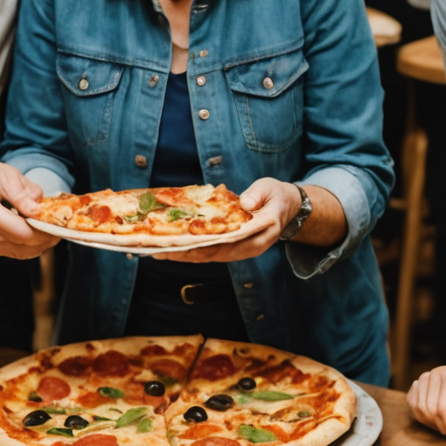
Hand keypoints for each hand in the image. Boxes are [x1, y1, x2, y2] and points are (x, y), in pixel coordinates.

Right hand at [0, 155, 58, 259]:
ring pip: (23, 252)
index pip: (20, 231)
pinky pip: (18, 253)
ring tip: (53, 228)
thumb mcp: (4, 174)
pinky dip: (32, 246)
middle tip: (62, 224)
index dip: (43, 229)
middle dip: (46, 236)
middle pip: (24, 244)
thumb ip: (21, 192)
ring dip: (42, 243)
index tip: (58, 220)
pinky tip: (40, 233)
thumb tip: (38, 210)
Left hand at [146, 178, 297, 263]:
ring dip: (184, 256)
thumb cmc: (276, 196)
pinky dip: (191, 253)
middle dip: (186, 253)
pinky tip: (172, 250)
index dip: (208, 242)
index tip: (186, 242)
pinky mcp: (233, 250)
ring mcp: (242, 251)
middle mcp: (251, 246)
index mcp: (263, 231)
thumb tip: (244, 204)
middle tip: (161, 249)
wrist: (286, 207)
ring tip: (159, 251)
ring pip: (210, 257)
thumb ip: (257, 195)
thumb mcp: (269, 189)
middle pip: (215, 253)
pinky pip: (210, 254)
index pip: (232, 240)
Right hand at [407, 359, 445, 433]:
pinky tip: (436, 417)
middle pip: (430, 408)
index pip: (443, 404)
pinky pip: (412, 404)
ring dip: (431, 422)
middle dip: (441, 424)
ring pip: (419, 407)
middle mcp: (437, 373)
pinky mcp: (419, 384)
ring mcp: (426, 378)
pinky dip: (422, 416)